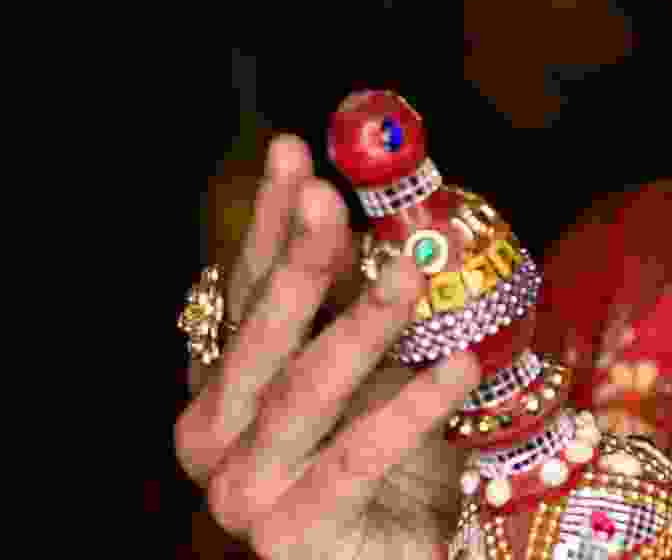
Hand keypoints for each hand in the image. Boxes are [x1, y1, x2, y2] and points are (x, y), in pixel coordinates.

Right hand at [176, 134, 482, 558]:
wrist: (413, 554)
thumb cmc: (395, 459)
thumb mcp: (375, 362)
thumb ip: (359, 294)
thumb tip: (378, 196)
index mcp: (222, 387)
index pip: (241, 290)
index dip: (269, 221)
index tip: (296, 153)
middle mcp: (213, 438)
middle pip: (261, 336)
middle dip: (300, 262)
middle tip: (341, 203)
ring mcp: (242, 493)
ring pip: (302, 393)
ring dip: (359, 325)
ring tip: (411, 271)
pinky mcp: (289, 537)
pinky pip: (356, 460)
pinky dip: (409, 411)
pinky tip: (458, 369)